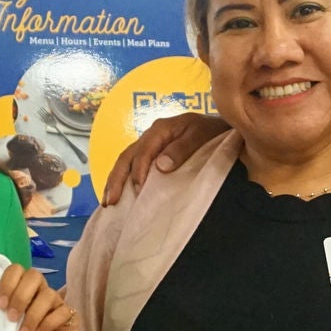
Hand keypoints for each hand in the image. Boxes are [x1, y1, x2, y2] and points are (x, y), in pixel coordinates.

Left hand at [0, 263, 76, 330]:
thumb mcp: (0, 328)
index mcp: (22, 291)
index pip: (17, 270)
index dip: (8, 282)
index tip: (0, 304)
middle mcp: (40, 294)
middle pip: (35, 276)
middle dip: (21, 296)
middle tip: (10, 318)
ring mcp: (57, 306)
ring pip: (48, 294)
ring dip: (33, 314)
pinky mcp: (70, 320)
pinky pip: (62, 312)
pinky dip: (47, 323)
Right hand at [100, 112, 229, 204]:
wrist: (222, 128)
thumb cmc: (213, 131)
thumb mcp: (201, 136)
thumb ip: (182, 149)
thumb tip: (160, 166)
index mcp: (161, 129)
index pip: (143, 151)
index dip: (138, 171)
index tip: (138, 191)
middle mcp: (151, 135)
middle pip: (127, 157)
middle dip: (116, 179)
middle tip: (110, 201)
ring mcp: (150, 145)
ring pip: (125, 162)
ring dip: (115, 182)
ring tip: (108, 202)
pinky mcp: (153, 154)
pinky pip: (133, 166)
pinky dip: (124, 180)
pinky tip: (119, 195)